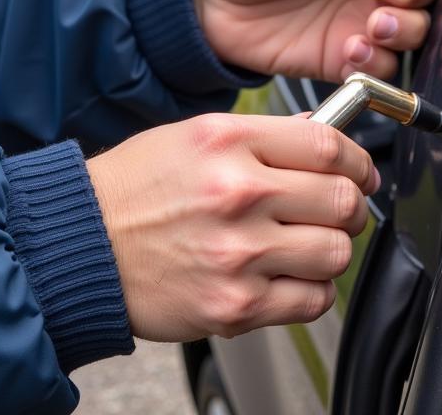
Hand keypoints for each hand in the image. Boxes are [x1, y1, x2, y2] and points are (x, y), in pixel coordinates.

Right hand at [86, 113, 378, 340]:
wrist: (81, 246)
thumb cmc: (133, 189)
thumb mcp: (193, 136)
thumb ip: (261, 136)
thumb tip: (319, 136)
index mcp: (228, 142)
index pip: (328, 145)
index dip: (358, 161)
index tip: (360, 171)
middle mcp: (238, 193)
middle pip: (342, 199)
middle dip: (350, 205)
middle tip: (338, 209)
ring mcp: (239, 253)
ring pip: (336, 252)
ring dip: (331, 249)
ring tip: (306, 244)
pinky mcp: (234, 305)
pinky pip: (311, 300)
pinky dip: (311, 290)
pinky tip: (289, 276)